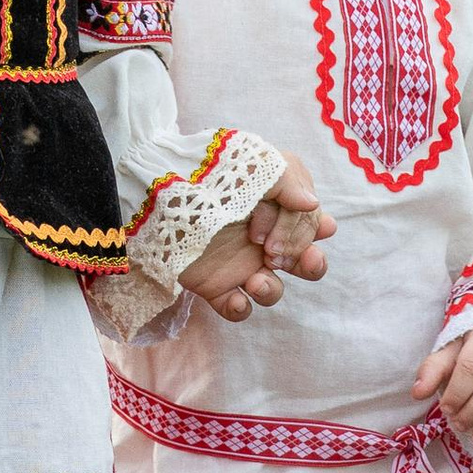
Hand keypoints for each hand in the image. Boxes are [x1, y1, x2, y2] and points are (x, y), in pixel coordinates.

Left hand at [178, 160, 334, 322]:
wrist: (157, 190)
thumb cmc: (210, 171)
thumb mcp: (254, 162)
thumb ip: (290, 180)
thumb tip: (315, 206)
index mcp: (276, 206)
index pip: (313, 224)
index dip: (303, 228)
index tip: (277, 219)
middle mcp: (262, 236)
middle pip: (305, 260)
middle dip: (309, 264)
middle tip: (275, 254)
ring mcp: (238, 261)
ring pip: (273, 288)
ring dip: (272, 290)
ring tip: (256, 281)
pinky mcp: (215, 283)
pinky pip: (237, 308)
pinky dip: (241, 309)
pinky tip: (237, 300)